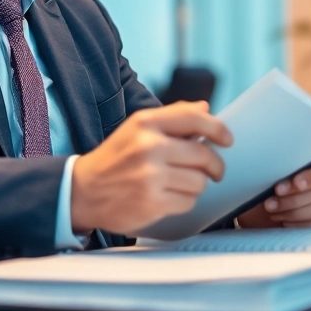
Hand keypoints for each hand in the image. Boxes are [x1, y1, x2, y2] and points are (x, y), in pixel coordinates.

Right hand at [71, 101, 231, 235]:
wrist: (83, 191)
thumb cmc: (115, 158)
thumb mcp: (137, 129)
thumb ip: (172, 118)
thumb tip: (205, 108)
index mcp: (146, 122)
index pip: (194, 117)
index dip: (218, 128)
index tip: (227, 139)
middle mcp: (149, 146)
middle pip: (203, 154)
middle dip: (214, 165)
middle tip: (214, 171)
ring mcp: (150, 175)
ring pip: (199, 180)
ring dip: (196, 184)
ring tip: (180, 183)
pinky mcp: (152, 202)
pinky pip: (188, 201)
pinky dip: (184, 201)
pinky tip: (169, 196)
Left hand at [237, 157, 310, 228]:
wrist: (267, 211)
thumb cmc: (270, 187)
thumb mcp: (271, 175)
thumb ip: (278, 168)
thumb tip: (269, 164)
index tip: (291, 184)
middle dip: (292, 198)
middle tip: (269, 203)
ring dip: (293, 212)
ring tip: (273, 213)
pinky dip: (302, 225)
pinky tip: (286, 223)